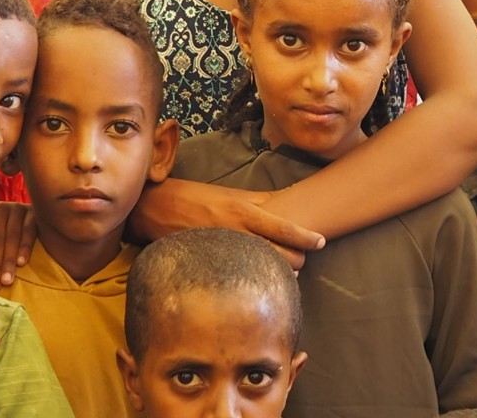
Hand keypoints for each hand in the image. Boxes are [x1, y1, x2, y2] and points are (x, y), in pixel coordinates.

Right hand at [129, 178, 324, 269]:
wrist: (156, 209)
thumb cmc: (196, 198)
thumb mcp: (230, 193)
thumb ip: (260, 201)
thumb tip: (287, 201)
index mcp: (243, 211)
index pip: (284, 228)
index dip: (306, 237)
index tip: (321, 242)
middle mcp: (236, 232)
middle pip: (281, 255)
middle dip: (297, 260)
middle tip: (301, 259)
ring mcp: (224, 252)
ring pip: (264, 270)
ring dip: (279, 273)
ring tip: (283, 272)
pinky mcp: (211, 267)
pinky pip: (241, 279)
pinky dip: (255, 281)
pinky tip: (259, 281)